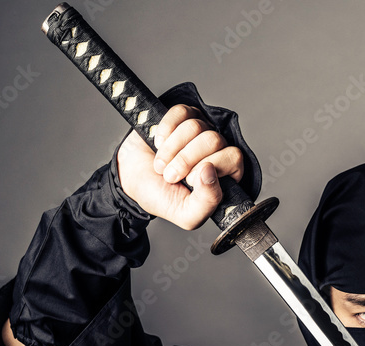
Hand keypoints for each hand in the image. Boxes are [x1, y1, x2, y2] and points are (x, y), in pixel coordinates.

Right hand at [116, 104, 244, 229]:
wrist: (131, 181)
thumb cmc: (162, 197)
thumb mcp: (187, 214)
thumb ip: (207, 202)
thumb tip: (211, 171)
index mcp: (226, 173)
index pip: (233, 158)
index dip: (210, 167)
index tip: (189, 181)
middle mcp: (217, 149)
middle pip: (214, 140)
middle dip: (186, 159)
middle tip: (170, 176)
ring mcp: (201, 130)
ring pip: (196, 126)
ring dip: (172, 149)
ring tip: (161, 165)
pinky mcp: (183, 116)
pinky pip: (181, 112)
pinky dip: (166, 130)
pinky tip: (159, 143)